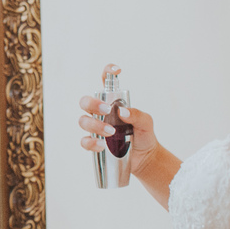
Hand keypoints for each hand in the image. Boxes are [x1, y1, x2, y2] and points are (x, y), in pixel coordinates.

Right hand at [78, 63, 159, 177]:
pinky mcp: (94, 143)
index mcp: (113, 102)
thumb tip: (122, 112)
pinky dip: (91, 142)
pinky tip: (101, 145)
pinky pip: (84, 141)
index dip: (108, 72)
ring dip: (94, 125)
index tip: (117, 70)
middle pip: (85, 101)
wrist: (145, 158)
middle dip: (92, 104)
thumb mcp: (146, 122)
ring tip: (110, 133)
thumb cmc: (144, 135)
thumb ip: (137, 114)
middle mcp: (101, 113)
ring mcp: (95, 128)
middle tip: (106, 111)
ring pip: (83, 121)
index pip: (107, 83)